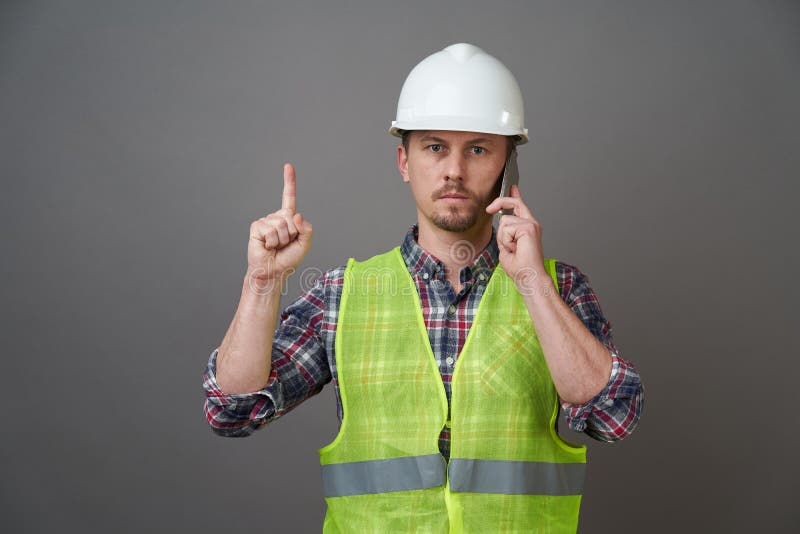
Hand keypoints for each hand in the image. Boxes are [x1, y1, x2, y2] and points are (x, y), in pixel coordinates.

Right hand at [247, 163, 312, 281]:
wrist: (273, 270)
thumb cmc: (288, 259)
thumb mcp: (304, 244)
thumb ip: (307, 229)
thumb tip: (296, 215)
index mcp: (288, 218)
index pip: (289, 196)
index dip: (289, 181)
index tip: (288, 166)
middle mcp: (276, 217)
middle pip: (290, 217)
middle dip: (291, 234)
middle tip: (284, 244)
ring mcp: (266, 221)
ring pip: (281, 225)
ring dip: (282, 240)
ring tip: (276, 246)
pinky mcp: (257, 227)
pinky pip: (270, 230)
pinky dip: (272, 241)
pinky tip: (267, 246)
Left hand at [485, 184, 545, 289]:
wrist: (528, 277)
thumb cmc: (520, 268)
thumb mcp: (506, 247)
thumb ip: (505, 234)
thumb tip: (501, 224)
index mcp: (527, 228)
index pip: (520, 207)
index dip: (514, 196)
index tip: (512, 187)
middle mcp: (531, 224)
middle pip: (513, 204)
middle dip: (499, 202)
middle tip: (489, 209)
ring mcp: (531, 224)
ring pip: (505, 221)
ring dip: (503, 238)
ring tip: (513, 249)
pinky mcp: (529, 227)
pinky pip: (507, 228)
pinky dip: (506, 240)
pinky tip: (516, 248)